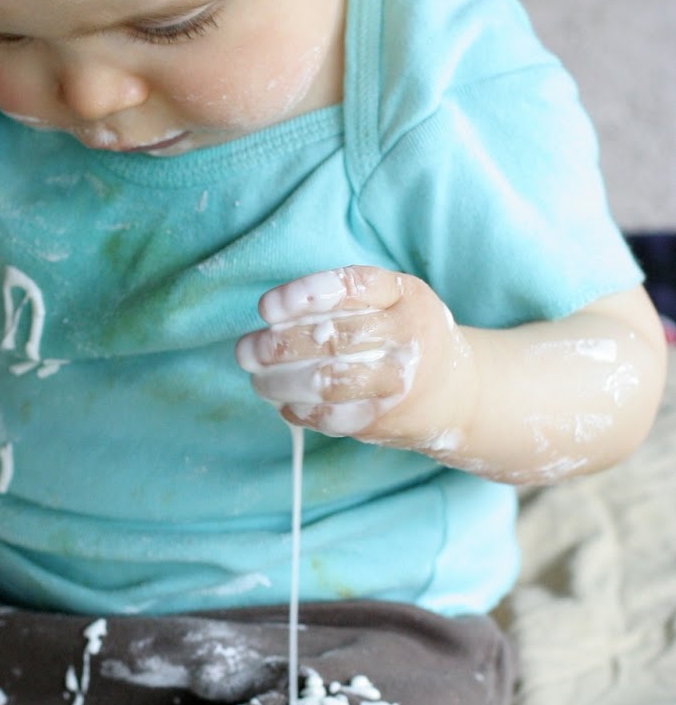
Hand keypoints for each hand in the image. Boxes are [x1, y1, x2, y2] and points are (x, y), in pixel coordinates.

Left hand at [235, 265, 475, 446]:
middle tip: (246, 350)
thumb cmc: (402, 335)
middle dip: (279, 345)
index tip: (265, 308)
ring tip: (257, 379)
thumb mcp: (391, 300)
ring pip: (328, 381)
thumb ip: (342, 300)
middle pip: (333, 337)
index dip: (303, 295)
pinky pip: (333, 416)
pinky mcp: (385, 418)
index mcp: (406, 295)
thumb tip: (269, 319)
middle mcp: (408, 334)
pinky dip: (299, 410)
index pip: (351, 287)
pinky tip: (283, 402)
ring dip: (280, 381)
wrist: (457, 393)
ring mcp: (399, 380)